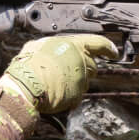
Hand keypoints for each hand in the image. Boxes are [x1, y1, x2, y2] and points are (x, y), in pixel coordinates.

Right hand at [3, 34, 118, 113]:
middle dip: (83, 68)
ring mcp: (81, 80)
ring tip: (54, 81)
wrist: (25, 85)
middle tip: (65, 70)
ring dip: (73, 82)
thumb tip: (52, 48)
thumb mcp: (39, 45)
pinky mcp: (76, 96)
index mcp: (74, 45)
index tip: (113, 52)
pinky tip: (54, 92)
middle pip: (92, 66)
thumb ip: (53, 46)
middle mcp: (81, 61)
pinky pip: (75, 96)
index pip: (99, 43)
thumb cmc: (29, 64)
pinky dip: (67, 95)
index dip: (108, 48)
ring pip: (83, 82)